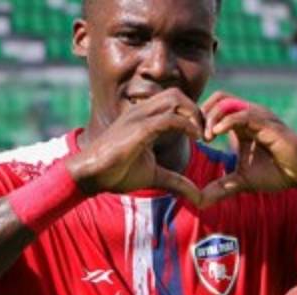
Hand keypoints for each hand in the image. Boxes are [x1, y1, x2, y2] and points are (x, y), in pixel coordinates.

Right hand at [64, 89, 204, 205]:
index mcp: (144, 117)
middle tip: (206, 134)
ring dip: (195, 115)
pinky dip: (188, 125)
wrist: (90, 174)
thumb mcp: (155, 176)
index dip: (193, 115)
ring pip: (176, 99)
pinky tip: (196, 139)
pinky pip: (170, 118)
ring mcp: (139, 117)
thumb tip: (198, 197)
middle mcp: (142, 111)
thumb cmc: (116, 173)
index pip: (174, 102)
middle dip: (197, 111)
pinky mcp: (139, 128)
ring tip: (202, 136)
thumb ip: (177, 182)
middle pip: (178, 94)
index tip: (203, 136)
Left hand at [197, 92, 296, 207]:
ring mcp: (259, 117)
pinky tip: (216, 134)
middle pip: (218, 98)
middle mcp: (249, 116)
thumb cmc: (276, 173)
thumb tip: (199, 202)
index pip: (215, 108)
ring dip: (212, 117)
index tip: (192, 139)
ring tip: (206, 137)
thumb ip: (221, 188)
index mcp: (241, 125)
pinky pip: (243, 114)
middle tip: (196, 135)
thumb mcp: (242, 182)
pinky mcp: (268, 124)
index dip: (200, 120)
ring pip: (228, 102)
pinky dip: (227, 121)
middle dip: (203, 113)